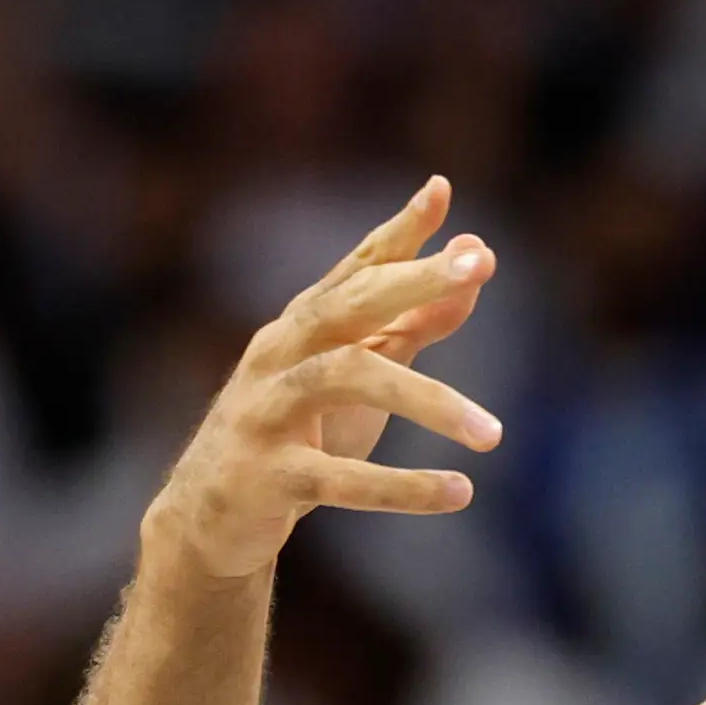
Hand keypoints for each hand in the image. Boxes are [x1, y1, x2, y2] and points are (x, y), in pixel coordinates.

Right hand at [140, 175, 506, 581]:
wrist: (212, 515)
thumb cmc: (299, 432)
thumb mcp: (361, 374)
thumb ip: (413, 325)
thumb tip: (472, 270)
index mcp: (305, 326)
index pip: (357, 268)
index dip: (398, 230)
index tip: (439, 189)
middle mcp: (280, 354)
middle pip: (347, 304)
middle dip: (411, 280)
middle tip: (477, 268)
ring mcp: (266, 411)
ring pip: (345, 380)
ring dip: (427, 401)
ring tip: (494, 434)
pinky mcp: (266, 477)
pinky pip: (337, 479)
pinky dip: (400, 488)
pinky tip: (460, 492)